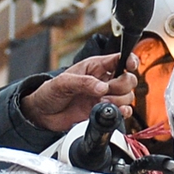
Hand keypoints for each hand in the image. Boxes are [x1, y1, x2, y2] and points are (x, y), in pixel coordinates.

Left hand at [20, 54, 135, 132]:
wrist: (42, 113)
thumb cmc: (50, 92)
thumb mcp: (63, 82)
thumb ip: (83, 82)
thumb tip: (102, 87)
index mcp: (96, 67)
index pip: (120, 59)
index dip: (130, 60)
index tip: (130, 66)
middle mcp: (104, 80)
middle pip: (128, 79)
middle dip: (121, 86)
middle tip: (104, 91)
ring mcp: (105, 96)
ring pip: (128, 96)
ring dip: (118, 101)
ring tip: (99, 102)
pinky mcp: (103, 111)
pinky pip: (122, 111)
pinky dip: (122, 112)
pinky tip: (115, 112)